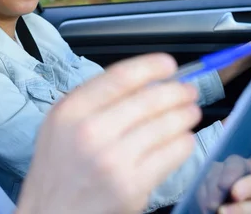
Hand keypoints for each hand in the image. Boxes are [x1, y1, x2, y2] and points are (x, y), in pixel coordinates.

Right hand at [16, 54, 200, 213]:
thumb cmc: (59, 169)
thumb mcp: (61, 123)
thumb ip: (94, 99)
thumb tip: (141, 80)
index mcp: (71, 111)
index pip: (120, 77)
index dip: (151, 66)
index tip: (168, 64)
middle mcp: (91, 132)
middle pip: (149, 99)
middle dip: (177, 91)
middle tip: (188, 90)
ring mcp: (113, 161)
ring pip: (166, 126)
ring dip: (186, 115)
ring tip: (191, 112)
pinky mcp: (132, 187)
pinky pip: (171, 155)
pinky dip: (184, 143)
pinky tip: (184, 139)